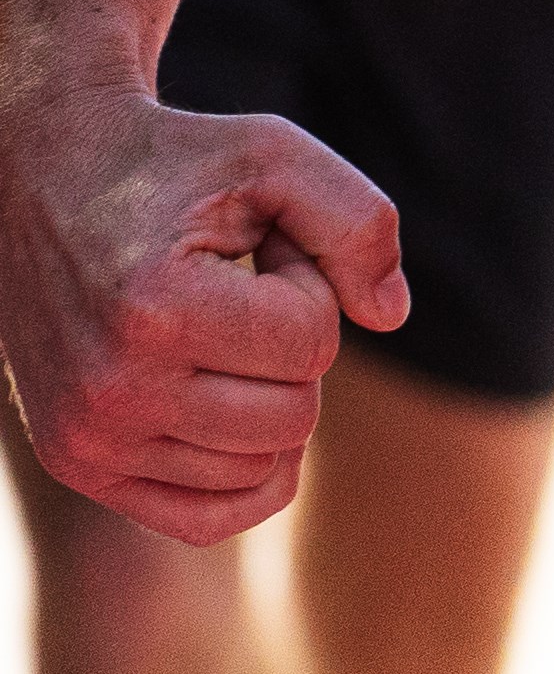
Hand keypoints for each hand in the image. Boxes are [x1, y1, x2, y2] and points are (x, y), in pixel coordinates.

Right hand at [0, 82, 403, 543]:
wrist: (40, 182)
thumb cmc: (171, 165)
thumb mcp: (275, 153)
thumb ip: (357, 223)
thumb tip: (392, 316)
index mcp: (154, 313)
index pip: (312, 344)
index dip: (309, 284)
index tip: (259, 246)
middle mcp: (109, 392)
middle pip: (292, 419)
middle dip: (293, 348)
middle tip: (240, 293)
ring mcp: (86, 441)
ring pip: (259, 468)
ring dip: (260, 395)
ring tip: (212, 330)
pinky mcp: (78, 466)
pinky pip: (205, 520)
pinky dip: (246, 474)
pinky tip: (236, 410)